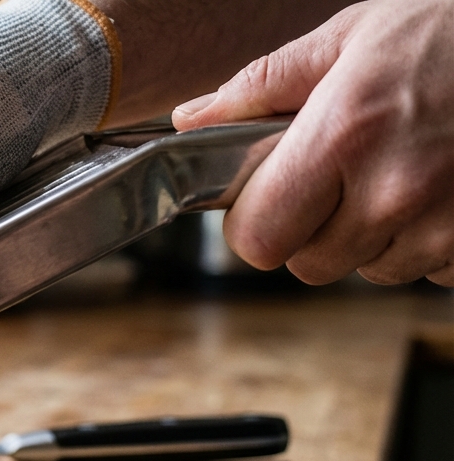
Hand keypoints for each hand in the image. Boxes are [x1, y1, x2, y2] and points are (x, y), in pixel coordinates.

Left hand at [172, 0, 453, 286]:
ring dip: (374, 235)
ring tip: (403, 170)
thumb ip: (261, 86)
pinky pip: (428, 271)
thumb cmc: (451, 30)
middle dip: (312, 229)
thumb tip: (191, 118)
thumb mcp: (350, 36)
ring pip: (370, 270)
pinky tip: (443, 187)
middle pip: (309, 264)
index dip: (256, 221)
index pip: (257, 239)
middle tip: (341, 177)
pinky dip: (429, 241)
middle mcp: (392, 190)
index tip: (268, 198)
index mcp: (342, 136)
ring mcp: (445, 225)